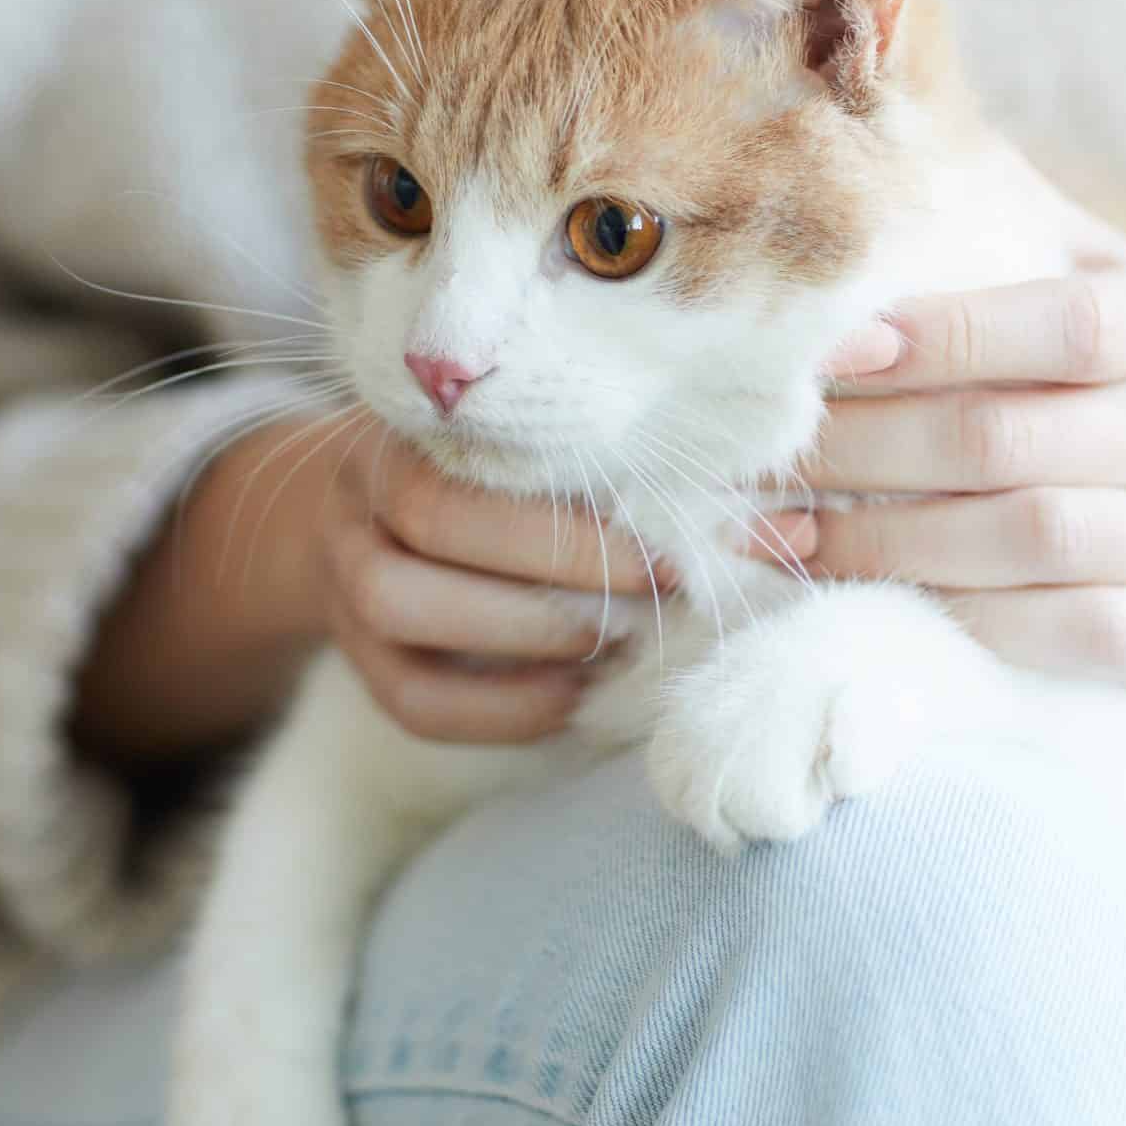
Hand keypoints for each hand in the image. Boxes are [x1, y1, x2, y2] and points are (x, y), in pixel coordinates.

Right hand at [71, 415, 659, 763]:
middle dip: (564, 561)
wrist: (382, 515)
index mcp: (423, 414)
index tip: (680, 537)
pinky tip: (568, 699)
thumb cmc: (509, 475)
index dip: (584, 502)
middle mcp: (362, 483)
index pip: (485, 445)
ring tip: (609, 641)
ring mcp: (342, 568)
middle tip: (660, 587)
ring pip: (400, 602)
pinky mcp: (351, 654)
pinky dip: (496, 710)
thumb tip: (784, 521)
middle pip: (434, 516)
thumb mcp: (556, 445)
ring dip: (520, 629)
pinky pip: (409, 697)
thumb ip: (644, 462)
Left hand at [790, 261, 1125, 778]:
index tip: (826, 352)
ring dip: (883, 542)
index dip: (941, 337)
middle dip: (866, 450)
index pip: (1058, 325)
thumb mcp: (1120, 290)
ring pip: (1023, 542)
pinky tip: (870, 602)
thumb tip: (888, 144)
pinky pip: (1058, 635)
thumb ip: (1020, 226)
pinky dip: (955, 618)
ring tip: (779, 532)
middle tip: (761, 455)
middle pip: (1007, 441)